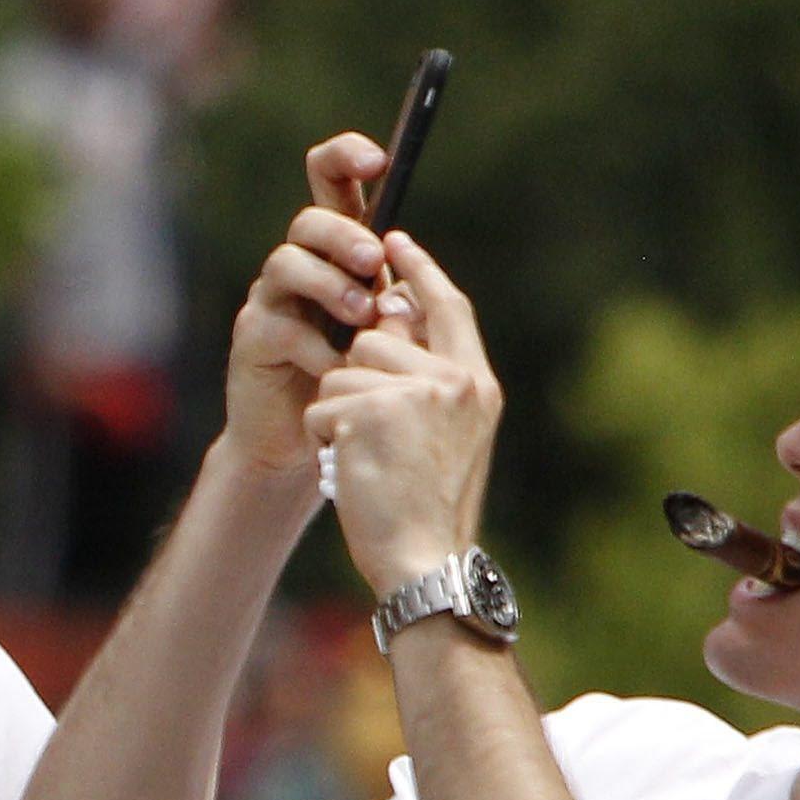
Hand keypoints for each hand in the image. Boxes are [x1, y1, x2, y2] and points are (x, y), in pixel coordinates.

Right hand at [222, 132, 397, 486]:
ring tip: (361, 316)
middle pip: (308, 220)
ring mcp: (271, 300)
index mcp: (336, 251)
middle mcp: (300, 266)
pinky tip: (339, 367)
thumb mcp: (389, 332)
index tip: (379, 160)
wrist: (303, 443)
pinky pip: (281, 325)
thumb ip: (399, 296)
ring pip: (287, 262)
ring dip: (330, 284)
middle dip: (343, 234)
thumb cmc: (355, 382)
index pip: (331, 183)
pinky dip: (317, 346)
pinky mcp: (253, 338)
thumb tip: (406, 261)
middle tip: (372, 262)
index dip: (346, 158)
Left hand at [303, 232, 499, 598]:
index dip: (419, 271)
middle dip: (357, 383)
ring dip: (339, 416)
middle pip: (375, 341)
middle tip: (372, 438)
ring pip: (342, 373)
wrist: (424, 561)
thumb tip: (389, 317)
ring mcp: (414, 394)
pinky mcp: (370, 411)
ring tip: (366, 459)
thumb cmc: (427, 509)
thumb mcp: (448, 438)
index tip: (394, 238)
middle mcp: (453, 381)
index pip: (447, 307)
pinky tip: (350, 469)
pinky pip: (322, 404)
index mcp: (477, 385)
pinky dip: (325, 439)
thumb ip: (429, 382)